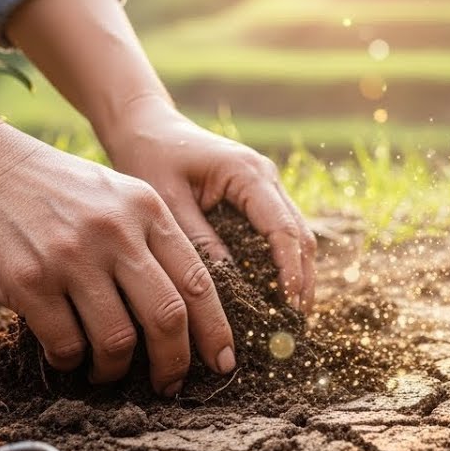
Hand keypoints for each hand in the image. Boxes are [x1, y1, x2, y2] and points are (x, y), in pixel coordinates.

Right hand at [0, 125, 235, 395]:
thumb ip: (153, 239)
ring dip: (116, 369)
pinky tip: (67, 356)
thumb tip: (188, 312)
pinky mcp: (28, 281)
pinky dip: (71, 362)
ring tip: (107, 371)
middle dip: (174, 363)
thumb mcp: (118, 194)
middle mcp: (115, 231)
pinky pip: (65, 344)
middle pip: (167, 317)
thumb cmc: (55, 188)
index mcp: (147, 209)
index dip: (215, 331)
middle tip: (168, 385)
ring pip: (117, 340)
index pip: (198, 282)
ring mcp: (71, 256)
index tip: (222, 363)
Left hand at [99, 97, 316, 311]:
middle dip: (303, 279)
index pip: (282, 229)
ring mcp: (266, 187)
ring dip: (298, 274)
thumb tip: (226, 287)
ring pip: (296, 235)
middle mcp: (266, 178)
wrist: (146, 127)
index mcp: (248, 173)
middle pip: (300, 235)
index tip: (290, 305)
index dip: (290, 270)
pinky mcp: (257, 198)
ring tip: (293, 316)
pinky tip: (277, 294)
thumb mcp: (168, 202)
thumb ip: (199, 240)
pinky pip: (279, 233)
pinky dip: (283, 263)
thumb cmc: (151, 158)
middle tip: (298, 323)